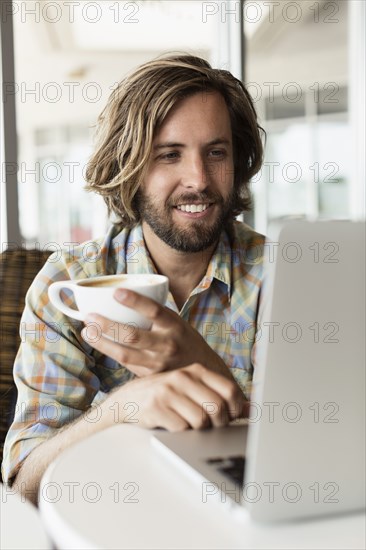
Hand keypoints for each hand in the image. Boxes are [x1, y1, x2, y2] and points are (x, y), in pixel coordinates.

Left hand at [81, 289, 231, 378]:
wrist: (203, 369)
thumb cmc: (182, 339)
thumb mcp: (175, 322)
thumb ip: (154, 313)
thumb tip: (119, 296)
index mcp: (174, 325)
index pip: (154, 310)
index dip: (134, 301)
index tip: (115, 292)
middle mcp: (167, 344)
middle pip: (132, 335)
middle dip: (106, 325)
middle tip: (89, 316)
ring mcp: (159, 363)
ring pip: (124, 354)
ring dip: (102, 342)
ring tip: (88, 332)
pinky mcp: (151, 377)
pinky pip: (127, 364)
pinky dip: (112, 353)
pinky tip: (100, 344)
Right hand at [101, 363, 248, 430]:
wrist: (127, 401)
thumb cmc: (165, 397)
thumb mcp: (192, 390)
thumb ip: (219, 396)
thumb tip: (250, 409)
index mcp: (196, 370)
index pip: (230, 390)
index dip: (234, 410)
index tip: (227, 418)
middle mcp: (183, 377)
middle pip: (217, 408)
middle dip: (218, 425)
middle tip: (209, 428)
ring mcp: (168, 391)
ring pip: (201, 421)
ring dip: (198, 431)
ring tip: (188, 426)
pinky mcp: (155, 407)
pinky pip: (182, 429)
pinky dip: (182, 434)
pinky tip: (173, 427)